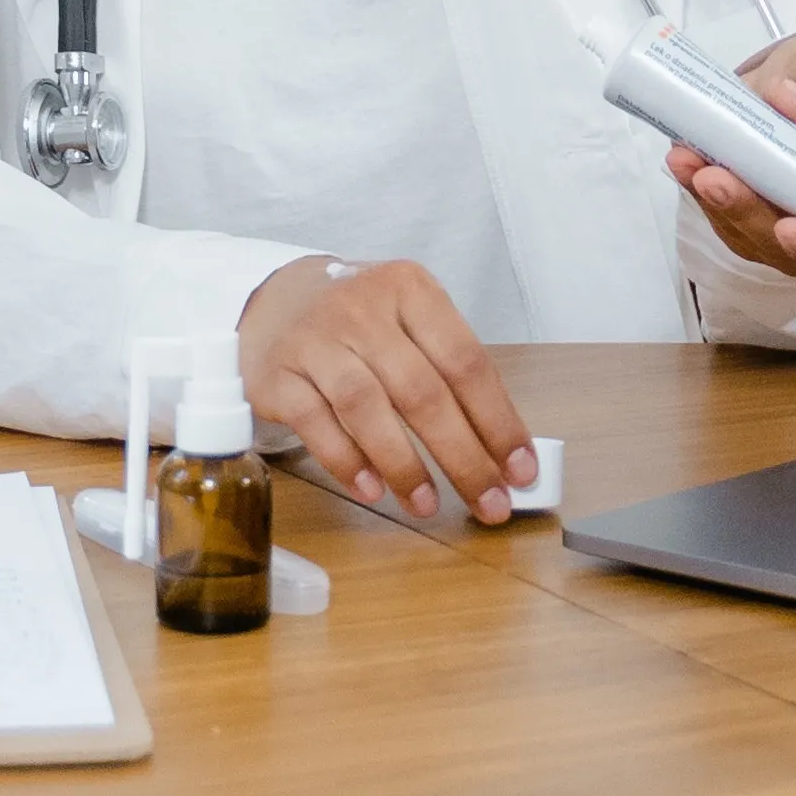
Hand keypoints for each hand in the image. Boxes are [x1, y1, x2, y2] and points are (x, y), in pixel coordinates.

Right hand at [238, 255, 538, 523]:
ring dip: (405, 467)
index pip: (465, 360)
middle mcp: (361, 307)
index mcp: (409, 289)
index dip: (497, 421)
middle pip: (422, 391)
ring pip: (367, 408)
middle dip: (463, 457)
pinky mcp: (277, 375)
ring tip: (429, 506)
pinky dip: (348, 462)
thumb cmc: (361, 323)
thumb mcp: (408, 320)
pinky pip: (316, 423)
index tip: (519, 470)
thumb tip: (500, 452)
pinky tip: (372, 490)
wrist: (275, 302)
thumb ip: (448, 372)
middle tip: (489, 504)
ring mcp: (314, 339)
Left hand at [667, 31, 795, 279]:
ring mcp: (782, 220)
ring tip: (687, 161)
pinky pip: (721, 212)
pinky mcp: (746, 209)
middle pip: (789, 247)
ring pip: (748, 234)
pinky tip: (682, 160)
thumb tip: (787, 99)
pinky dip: (698, 191)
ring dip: (716, 204)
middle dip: (748, 215)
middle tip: (714, 179)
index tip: (791, 229)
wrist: (794, 79)